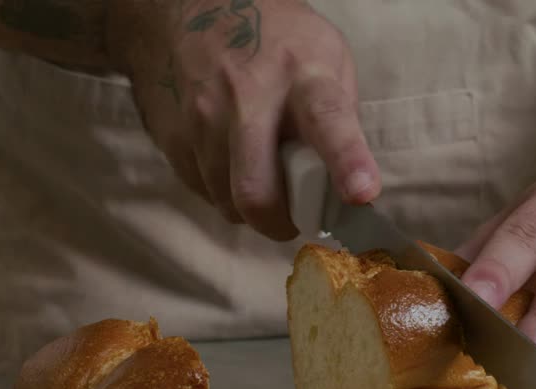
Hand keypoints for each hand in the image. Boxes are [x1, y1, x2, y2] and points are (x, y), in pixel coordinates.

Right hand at [112, 0, 379, 238]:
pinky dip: (223, 191)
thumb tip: (344, 181)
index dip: (345, 160)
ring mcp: (202, 118)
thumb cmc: (274, 40)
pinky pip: (204, 192)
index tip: (361, 193)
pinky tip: (230, 160)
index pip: (326, 119)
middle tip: (293, 218)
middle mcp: (247, 96)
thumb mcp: (324, 56)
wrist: (188, 9)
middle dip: (280, 221)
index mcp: (302, 73)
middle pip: (257, 190)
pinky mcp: (173, 137)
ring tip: (261, 178)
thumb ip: (339, 115)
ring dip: (250, 208)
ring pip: (228, 202)